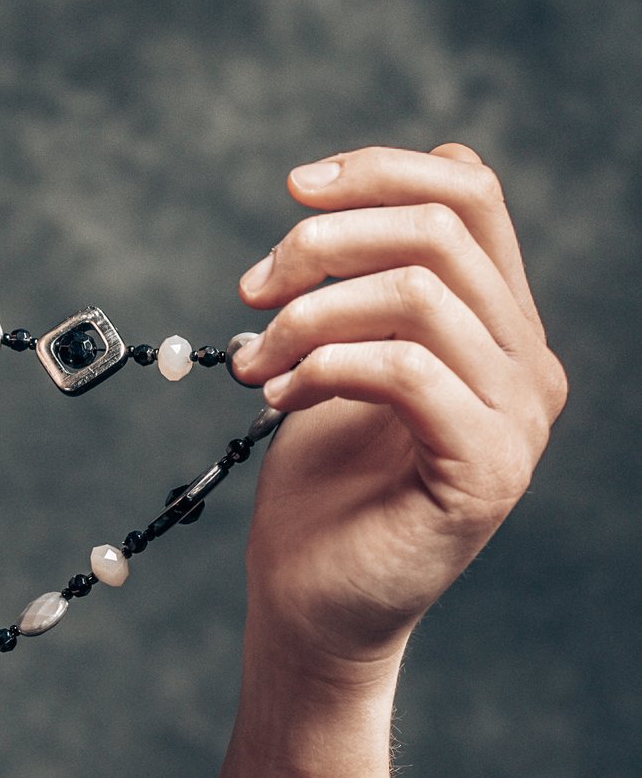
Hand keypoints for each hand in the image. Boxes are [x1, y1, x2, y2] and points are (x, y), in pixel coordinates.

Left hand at [232, 143, 564, 680]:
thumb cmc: (321, 489)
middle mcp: (527, 364)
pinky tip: (277, 397)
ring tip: (254, 361)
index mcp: (500, 325)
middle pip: (439, 231)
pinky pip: (406, 370)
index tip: (293, 191)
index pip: (469, 194)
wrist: (310, 606)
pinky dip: (325, 366)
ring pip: (418, 294)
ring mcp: (518, 419)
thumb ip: (362, 285)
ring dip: (310, 313)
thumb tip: (329, 196)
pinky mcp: (486, 469)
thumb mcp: (338, 358)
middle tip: (249, 293)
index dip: (379, 171)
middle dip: (322, 243)